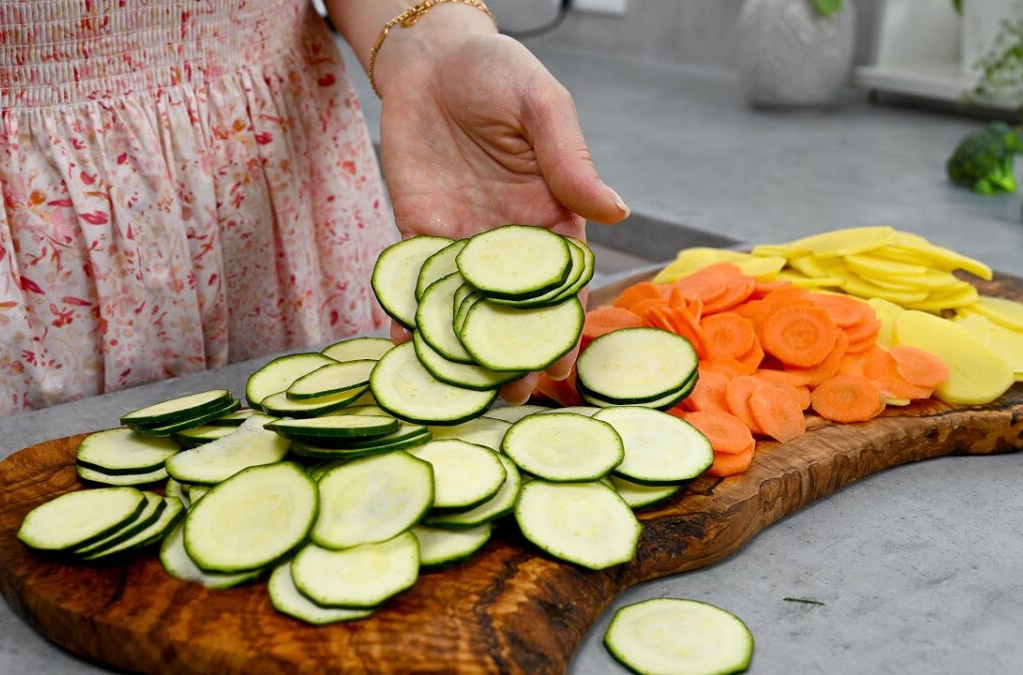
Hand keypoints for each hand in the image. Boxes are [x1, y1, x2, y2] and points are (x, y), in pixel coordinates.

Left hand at [375, 28, 627, 402]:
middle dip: (513, 351)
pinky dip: (409, 314)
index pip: (560, 281)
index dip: (560, 323)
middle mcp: (507, 235)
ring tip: (462, 392)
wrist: (431, 56)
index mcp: (551, 213)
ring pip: (465, 303)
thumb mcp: (542, 107)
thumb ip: (570, 160)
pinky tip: (404, 350)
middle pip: (513, 305)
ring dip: (464, 345)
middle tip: (510, 395)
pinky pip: (414, 280)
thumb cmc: (498, 72)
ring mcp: (460, 236)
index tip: (560, 364)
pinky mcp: (416, 229)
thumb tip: (617, 212)